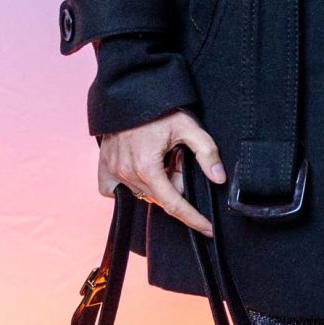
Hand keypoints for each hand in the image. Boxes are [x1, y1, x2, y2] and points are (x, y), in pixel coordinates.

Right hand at [98, 113, 224, 235]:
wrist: (126, 95)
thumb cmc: (157, 109)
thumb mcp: (188, 127)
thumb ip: (206, 153)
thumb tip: (219, 178)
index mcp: (148, 169)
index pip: (175, 205)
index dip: (194, 219)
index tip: (207, 229)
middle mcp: (128, 175)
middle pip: (162, 197)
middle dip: (176, 184)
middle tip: (177, 158)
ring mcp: (113, 173)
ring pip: (144, 194)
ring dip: (157, 182)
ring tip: (161, 157)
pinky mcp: (103, 169)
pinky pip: (116, 191)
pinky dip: (131, 186)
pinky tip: (141, 170)